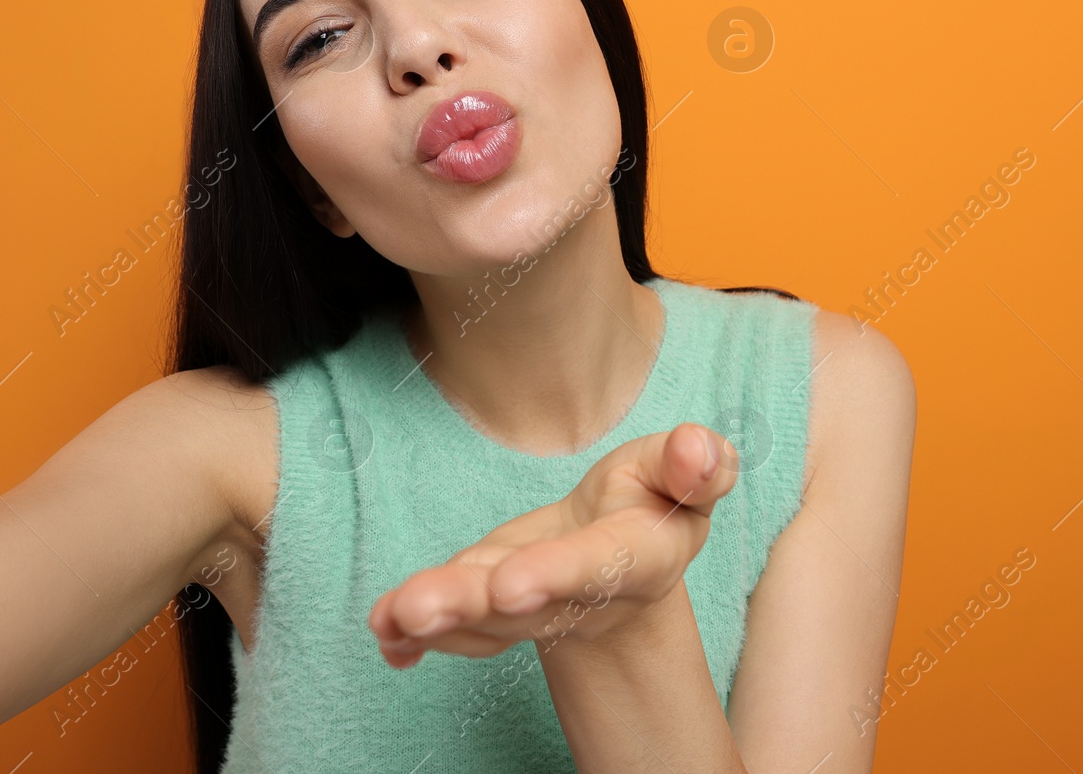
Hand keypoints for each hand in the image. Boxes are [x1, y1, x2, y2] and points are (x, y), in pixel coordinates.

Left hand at [367, 421, 737, 667]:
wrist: (624, 554)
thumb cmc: (652, 498)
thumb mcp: (676, 471)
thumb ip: (692, 464)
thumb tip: (699, 449)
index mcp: (634, 557)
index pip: (595, 566)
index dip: (555, 574)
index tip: (510, 583)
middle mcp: (579, 596)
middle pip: (525, 606)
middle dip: (471, 607)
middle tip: (418, 609)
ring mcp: (531, 609)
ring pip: (483, 620)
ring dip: (435, 619)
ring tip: (391, 615)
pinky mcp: (493, 610)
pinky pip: (456, 627)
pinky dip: (415, 632)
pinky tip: (383, 630)